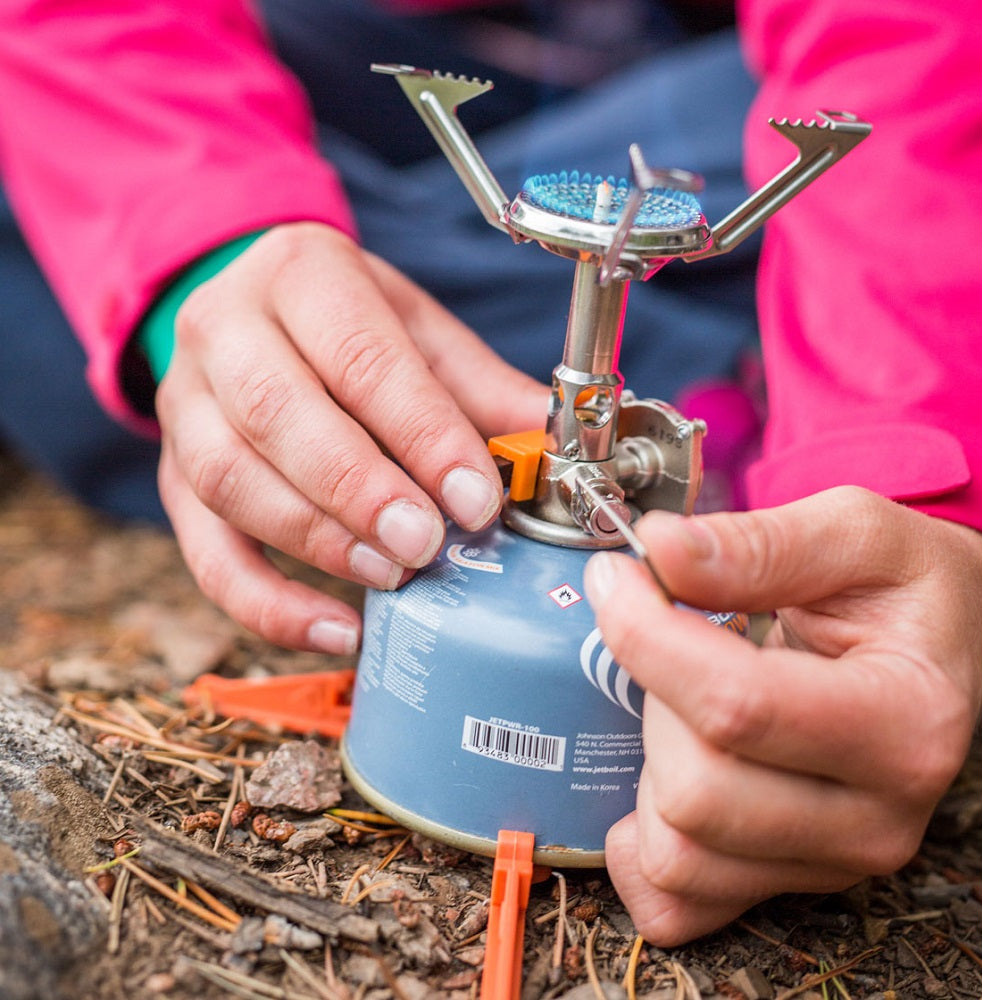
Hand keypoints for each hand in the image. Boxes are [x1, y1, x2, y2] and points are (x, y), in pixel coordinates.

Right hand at [155, 222, 547, 652]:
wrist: (259, 312)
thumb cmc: (350, 323)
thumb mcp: (418, 330)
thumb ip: (480, 389)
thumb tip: (552, 453)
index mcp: (301, 273)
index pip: (362, 356)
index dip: (422, 433)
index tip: (475, 498)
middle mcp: (224, 329)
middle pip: (278, 413)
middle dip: (361, 489)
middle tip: (425, 544)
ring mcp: (185, 404)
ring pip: (231, 480)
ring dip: (318, 540)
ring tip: (390, 575)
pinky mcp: (173, 474)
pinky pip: (204, 550)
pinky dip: (268, 603)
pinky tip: (335, 629)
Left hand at [583, 486, 981, 944]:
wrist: (935, 648)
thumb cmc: (899, 588)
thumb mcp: (854, 533)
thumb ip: (759, 544)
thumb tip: (659, 551)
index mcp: (905, 722)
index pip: (736, 707)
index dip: (645, 635)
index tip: (616, 576)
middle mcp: (877, 814)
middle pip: (695, 790)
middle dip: (654, 695)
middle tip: (674, 636)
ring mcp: (831, 860)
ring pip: (675, 850)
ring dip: (650, 760)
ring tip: (686, 699)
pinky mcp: (788, 882)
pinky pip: (676, 905)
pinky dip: (641, 845)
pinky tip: (656, 777)